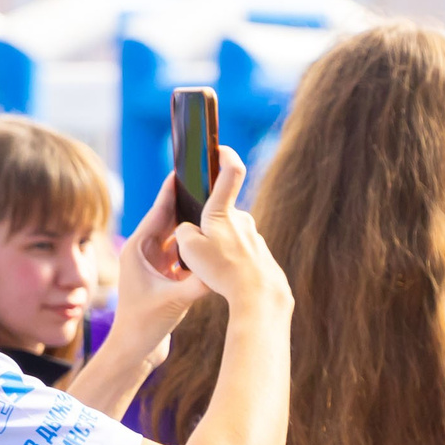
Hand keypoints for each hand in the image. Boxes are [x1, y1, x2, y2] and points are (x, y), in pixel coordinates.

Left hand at [110, 172, 215, 359]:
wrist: (136, 349)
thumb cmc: (145, 324)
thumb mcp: (176, 301)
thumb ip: (200, 282)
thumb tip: (226, 268)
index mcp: (138, 250)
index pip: (157, 213)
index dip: (171, 191)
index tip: (182, 170)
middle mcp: (144, 253)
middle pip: (169, 221)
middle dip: (186, 204)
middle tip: (205, 185)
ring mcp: (153, 265)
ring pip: (177, 238)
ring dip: (193, 227)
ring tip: (214, 210)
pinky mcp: (163, 277)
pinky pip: (182, 255)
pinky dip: (195, 248)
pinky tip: (212, 242)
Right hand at [169, 149, 288, 316]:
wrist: (259, 295)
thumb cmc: (223, 271)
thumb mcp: (189, 250)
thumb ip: (184, 232)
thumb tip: (191, 229)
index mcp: (222, 212)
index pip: (231, 173)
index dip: (226, 156)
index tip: (220, 148)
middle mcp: (242, 219)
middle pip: (218, 215)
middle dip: (205, 228)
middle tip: (199, 251)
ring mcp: (253, 236)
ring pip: (227, 236)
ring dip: (217, 248)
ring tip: (214, 270)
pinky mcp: (260, 253)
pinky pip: (239, 252)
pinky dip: (230, 262)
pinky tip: (228, 278)